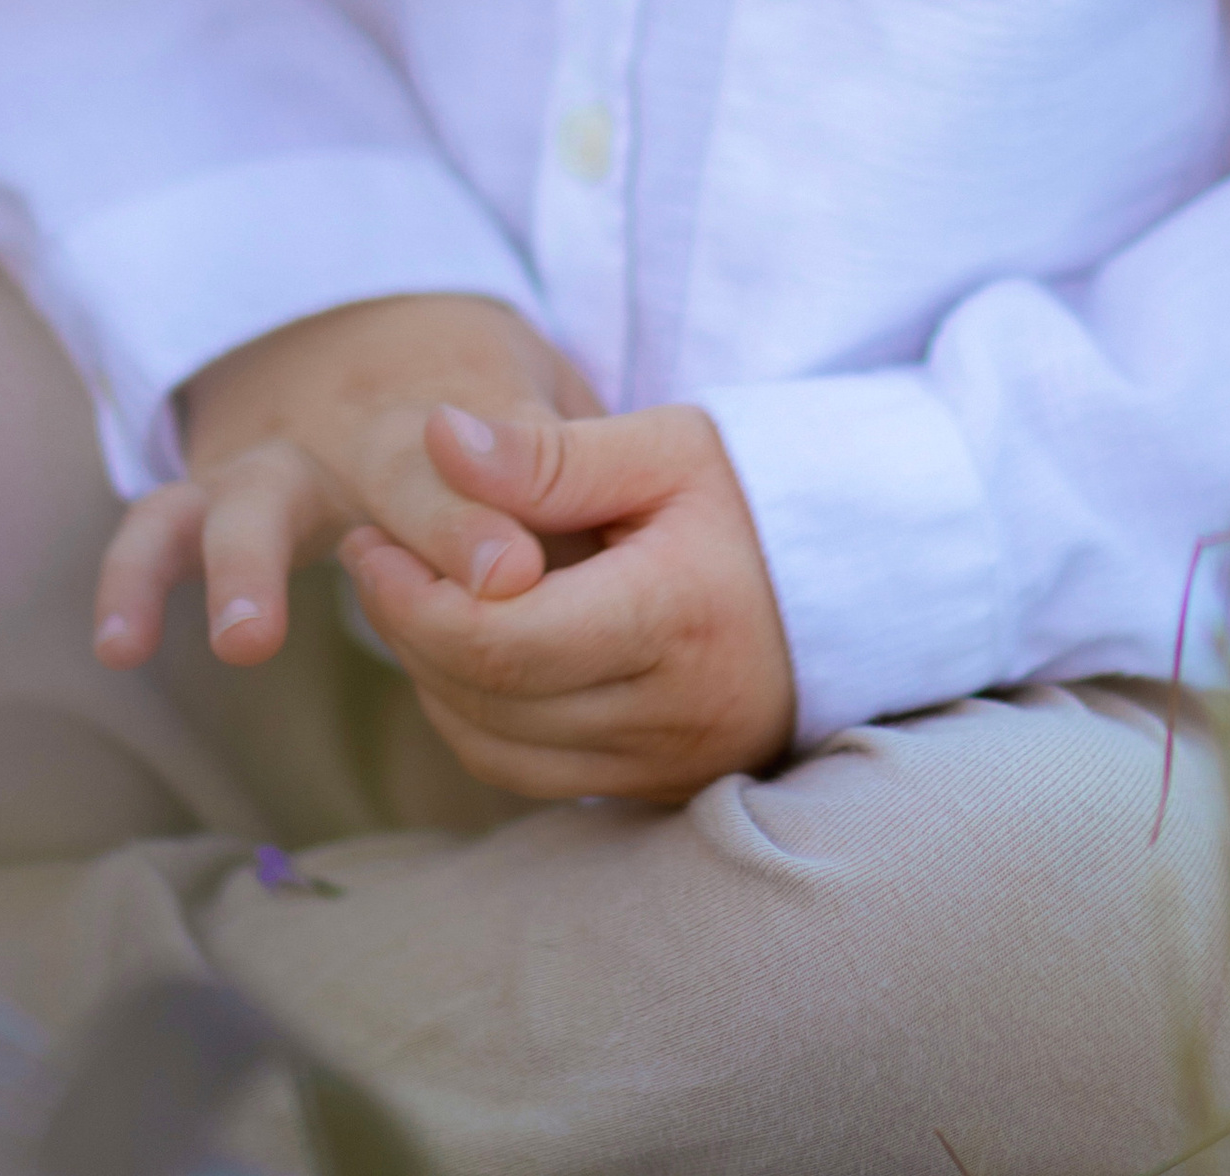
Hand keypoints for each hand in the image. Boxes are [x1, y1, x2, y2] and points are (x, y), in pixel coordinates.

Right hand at [92, 290, 598, 673]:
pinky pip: (154, 526)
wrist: (355, 319)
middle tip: (465, 588)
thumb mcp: (538, 396)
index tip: (517, 571)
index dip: (500, 509)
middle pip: (389, 469)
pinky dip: (132, 580)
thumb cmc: (473, 395)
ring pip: (250, 501)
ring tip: (250, 639)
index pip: (494, 451)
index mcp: (457, 401)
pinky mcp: (208, 485)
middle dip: (427, 526)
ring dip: (248, 568)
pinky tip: (122, 645)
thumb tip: (619, 555)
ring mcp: (276, 455)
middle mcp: (362, 425)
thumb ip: (569, 472)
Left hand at [337, 399, 795, 805]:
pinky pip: (531, 775)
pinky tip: (472, 649)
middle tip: (374, 554)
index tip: (372, 536)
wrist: (856, 576)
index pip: (502, 640)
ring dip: (434, 679)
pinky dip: (478, 718)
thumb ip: (547, 454)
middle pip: (488, 700)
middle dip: (408, 628)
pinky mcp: (660, 792)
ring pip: (496, 751)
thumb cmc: (755, 494)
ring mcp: (670, 767)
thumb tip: (437, 438)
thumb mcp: (664, 446)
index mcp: (676, 616)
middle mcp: (674, 713)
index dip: (413, 597)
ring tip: (417, 597)